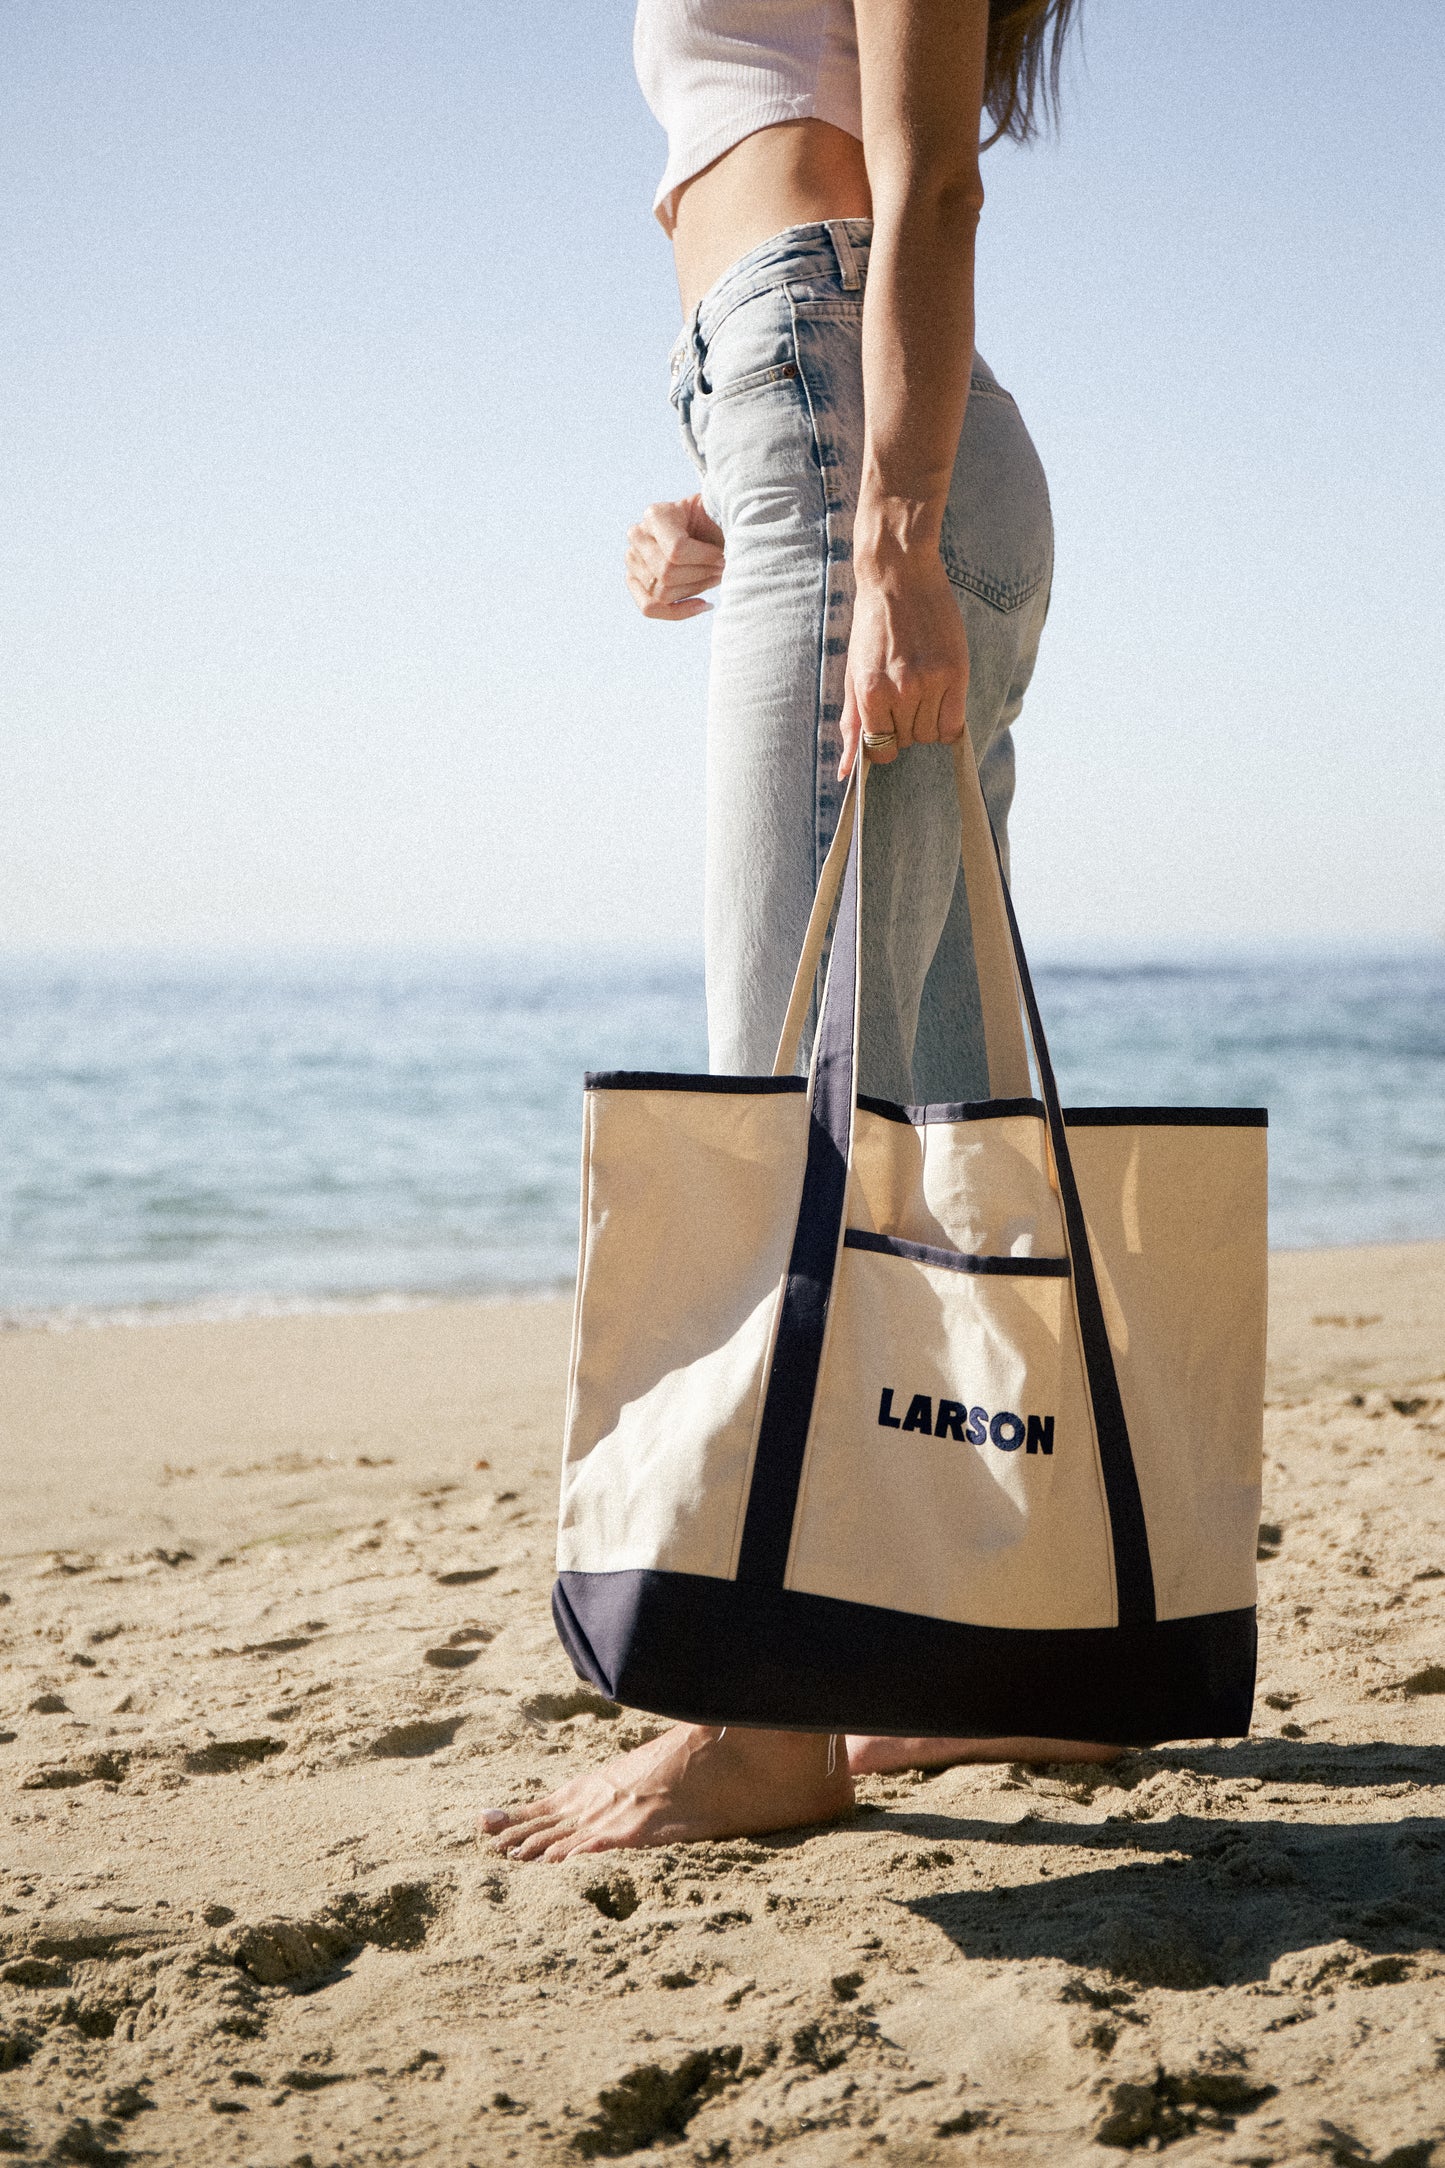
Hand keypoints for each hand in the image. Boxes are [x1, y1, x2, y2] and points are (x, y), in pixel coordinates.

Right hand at [625, 494, 724, 619]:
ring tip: (713, 577)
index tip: (724, 555)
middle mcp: (638, 535)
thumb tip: (722, 557)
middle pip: (667, 574)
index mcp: (656, 514)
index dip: (706, 559)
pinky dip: (679, 611)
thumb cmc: (716, 522)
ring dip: (695, 589)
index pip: (676, 551)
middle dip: (701, 575)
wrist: (707, 526)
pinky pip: (650, 608)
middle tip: (721, 568)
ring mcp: (632, 559)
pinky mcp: (634, 580)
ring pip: (662, 593)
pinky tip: (703, 604)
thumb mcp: (720, 516)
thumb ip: (718, 527)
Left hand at [839, 547, 969, 773]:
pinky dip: (948, 721)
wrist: (899, 576)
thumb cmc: (872, 626)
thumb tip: (845, 772)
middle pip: (908, 741)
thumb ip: (852, 724)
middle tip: (903, 693)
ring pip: (933, 734)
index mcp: (871, 693)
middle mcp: (902, 691)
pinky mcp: (956, 672)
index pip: (882, 749)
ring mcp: (932, 682)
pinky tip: (941, 698)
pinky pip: (955, 723)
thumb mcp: (854, 674)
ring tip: (921, 689)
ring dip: (927, 721)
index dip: (884, 740)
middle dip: (905, 726)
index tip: (887, 722)